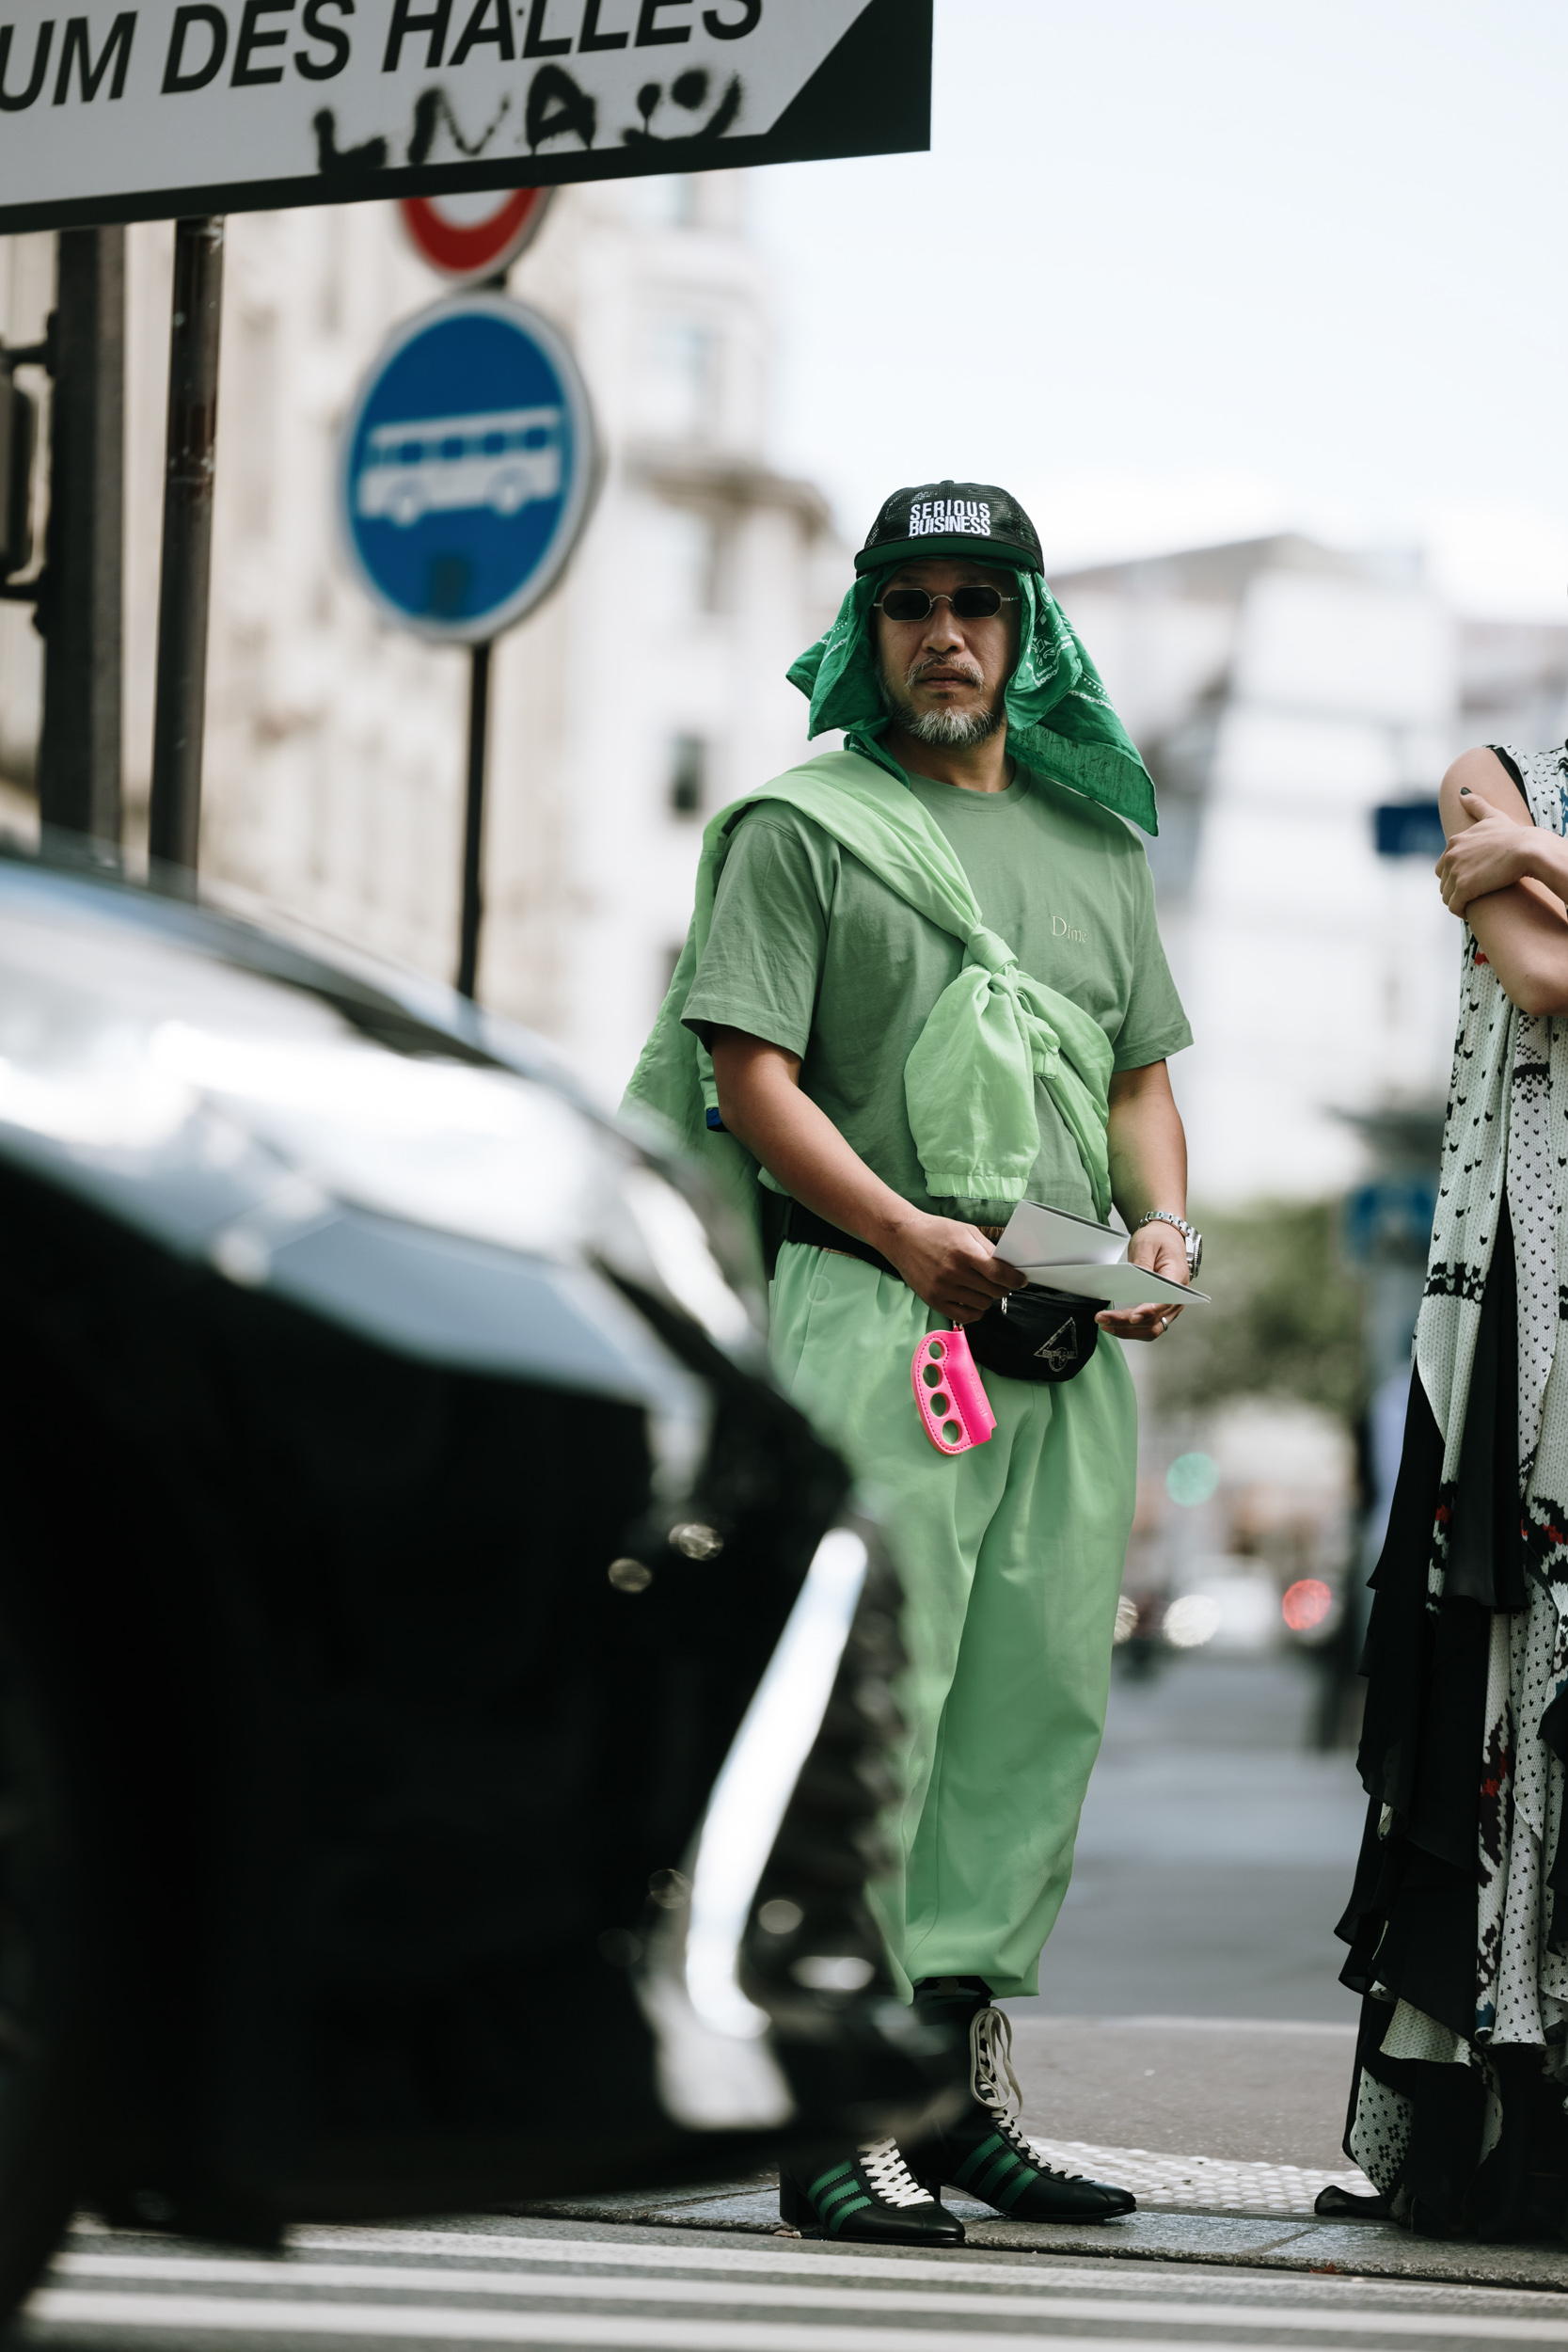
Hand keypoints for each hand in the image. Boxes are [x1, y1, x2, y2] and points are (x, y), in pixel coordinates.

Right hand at [882, 1211, 1025, 1323]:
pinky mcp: (933, 1300)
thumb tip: (1008, 1267)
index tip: (1020, 1281)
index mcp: (964, 1252)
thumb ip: (988, 1249)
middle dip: (1003, 1288)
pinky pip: (964, 1316)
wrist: (903, 1238)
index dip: (1015, 1280)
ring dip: (987, 1298)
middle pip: (993, 1291)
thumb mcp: (966, 1231)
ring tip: (981, 1288)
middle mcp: (953, 1272)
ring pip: (981, 1305)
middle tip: (1000, 1282)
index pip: (998, 1274)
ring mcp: (942, 1289)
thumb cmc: (936, 1232)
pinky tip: (973, 1301)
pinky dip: (975, 1311)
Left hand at [1097, 1220, 1187, 1342]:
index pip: (1164, 1300)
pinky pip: (1149, 1326)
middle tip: (1103, 1318)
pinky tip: (1115, 1325)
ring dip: (1128, 1331)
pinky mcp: (1161, 1310)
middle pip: (1154, 1319)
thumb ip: (1141, 1263)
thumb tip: (1133, 1282)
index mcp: (1176, 1278)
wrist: (1167, 1238)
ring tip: (1106, 1325)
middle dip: (1127, 1323)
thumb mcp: (1147, 1244)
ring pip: (1152, 1329)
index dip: (1148, 1311)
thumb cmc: (1159, 1240)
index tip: (1132, 1316)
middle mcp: (1177, 1297)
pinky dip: (1132, 1330)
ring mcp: (1170, 1307)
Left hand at [1435, 785, 1527, 916]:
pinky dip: (1461, 911)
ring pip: (1448, 896)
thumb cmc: (1515, 834)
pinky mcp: (1464, 888)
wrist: (1528, 849)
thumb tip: (1462, 792)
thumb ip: (1476, 805)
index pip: (1443, 866)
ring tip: (1472, 904)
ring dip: (1458, 902)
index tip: (1471, 881)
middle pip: (1444, 882)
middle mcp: (1451, 855)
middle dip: (1455, 890)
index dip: (1456, 876)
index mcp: (1454, 842)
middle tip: (1473, 894)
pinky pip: (1455, 907)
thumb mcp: (1493, 816)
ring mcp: (1456, 872)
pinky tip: (1470, 912)